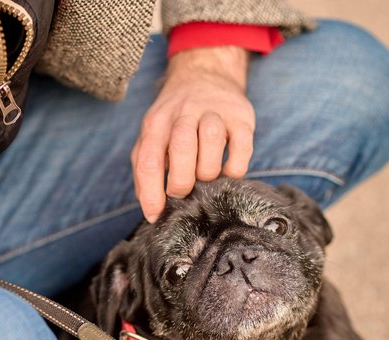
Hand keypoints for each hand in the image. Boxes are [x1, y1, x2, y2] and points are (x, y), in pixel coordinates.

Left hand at [131, 46, 254, 221]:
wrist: (204, 74)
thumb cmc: (175, 119)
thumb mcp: (152, 135)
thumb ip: (146, 168)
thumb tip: (151, 210)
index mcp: (156, 123)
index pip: (148, 160)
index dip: (151, 193)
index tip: (156, 216)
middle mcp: (183, 113)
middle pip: (182, 148)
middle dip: (181, 181)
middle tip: (183, 192)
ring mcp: (214, 112)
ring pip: (212, 142)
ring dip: (208, 171)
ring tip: (205, 177)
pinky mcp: (241, 117)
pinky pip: (241, 148)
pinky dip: (234, 169)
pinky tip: (227, 172)